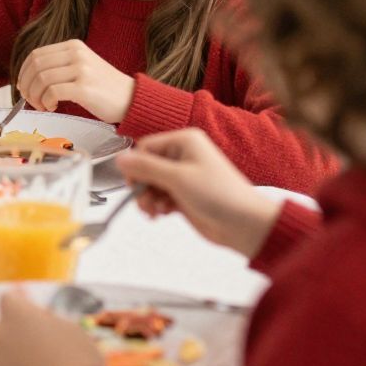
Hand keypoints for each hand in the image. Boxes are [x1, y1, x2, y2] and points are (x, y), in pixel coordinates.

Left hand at [0, 288, 107, 365]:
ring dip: (15, 357)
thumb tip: (39, 317)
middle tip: (43, 346)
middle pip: (5, 327)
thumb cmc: (78, 362)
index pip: (8, 298)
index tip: (26, 302)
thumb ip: (48, 319)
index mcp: (17, 313)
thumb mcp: (71, 329)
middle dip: (19, 333)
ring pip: (1, 353)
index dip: (19, 301)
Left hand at [14, 38, 136, 121]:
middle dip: (26, 85)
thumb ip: (59, 66)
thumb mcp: (81, 67)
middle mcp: (76, 54)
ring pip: (42, 79)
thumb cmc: (104, 88)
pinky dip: (46, 102)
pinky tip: (52, 107)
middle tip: (29, 99)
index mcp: (73, 46)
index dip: (24, 72)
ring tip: (42, 105)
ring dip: (35, 96)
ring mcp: (81, 70)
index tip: (22, 86)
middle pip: (36, 66)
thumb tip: (29, 79)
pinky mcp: (84, 88)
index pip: (36, 55)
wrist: (131, 98)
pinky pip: (52, 92)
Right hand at [116, 128, 282, 258]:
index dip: (136, 166)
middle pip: (147, 166)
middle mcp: (184, 155)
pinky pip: (161, 196)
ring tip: (155, 211)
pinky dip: (158, 205)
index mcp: (184, 141)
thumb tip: (119, 158)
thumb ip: (146, 167)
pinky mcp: (185, 194)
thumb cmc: (220, 196)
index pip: (146, 147)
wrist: (245, 225)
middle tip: (145, 202)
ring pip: (152, 183)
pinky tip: (163, 214)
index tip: (134, 185)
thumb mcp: (177, 178)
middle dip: (143, 185)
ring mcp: (185, 176)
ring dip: (149, 198)